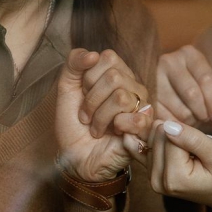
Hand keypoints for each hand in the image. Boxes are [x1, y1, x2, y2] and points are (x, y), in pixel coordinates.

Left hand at [56, 49, 153, 181]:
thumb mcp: (66, 88)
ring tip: (96, 128)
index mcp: (118, 74)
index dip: (88, 78)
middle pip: (114, 76)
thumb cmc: (74, 125)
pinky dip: (115, 127)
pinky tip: (114, 134)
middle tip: (87, 116)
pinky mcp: (145, 129)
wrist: (75, 158)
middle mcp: (133, 88)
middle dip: (91, 100)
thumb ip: (74, 63)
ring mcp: (142, 108)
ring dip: (100, 117)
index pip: (108, 58)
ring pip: (122, 97)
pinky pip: (136, 118)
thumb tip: (92, 53)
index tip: (82, 96)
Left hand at [148, 120, 211, 211]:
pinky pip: (140, 149)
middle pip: (156, 136)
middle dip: (174, 132)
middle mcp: (158, 181)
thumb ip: (193, 139)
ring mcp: (153, 179)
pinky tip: (159, 134)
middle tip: (194, 145)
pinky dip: (147, 138)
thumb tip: (167, 125)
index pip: (168, 135)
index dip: (186, 132)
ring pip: (150, 138)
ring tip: (187, 147)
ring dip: (167, 135)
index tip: (200, 142)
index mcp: (175, 178)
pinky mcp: (152, 174)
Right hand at [156, 45, 211, 126]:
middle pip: (192, 94)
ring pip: (178, 108)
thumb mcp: (206, 87)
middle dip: (202, 112)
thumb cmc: (191, 88)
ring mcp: (153, 77)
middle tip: (204, 120)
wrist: (162, 90)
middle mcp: (168, 60)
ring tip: (190, 120)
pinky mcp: (144, 96)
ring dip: (189, 121)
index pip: (206, 79)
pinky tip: (178, 125)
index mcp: (189, 54)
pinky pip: (164, 117)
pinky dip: (174, 125)